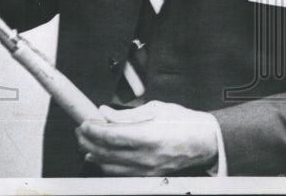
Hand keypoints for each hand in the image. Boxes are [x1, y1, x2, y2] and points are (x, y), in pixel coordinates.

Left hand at [76, 101, 218, 175]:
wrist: (205, 142)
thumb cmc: (183, 122)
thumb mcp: (156, 109)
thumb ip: (126, 113)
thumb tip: (105, 112)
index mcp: (148, 137)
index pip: (110, 136)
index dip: (93, 130)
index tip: (84, 122)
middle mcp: (147, 156)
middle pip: (106, 153)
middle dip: (88, 141)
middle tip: (80, 130)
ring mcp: (147, 169)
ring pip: (110, 166)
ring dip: (93, 154)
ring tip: (86, 142)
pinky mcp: (149, 175)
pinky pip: (121, 173)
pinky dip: (106, 165)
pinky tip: (99, 156)